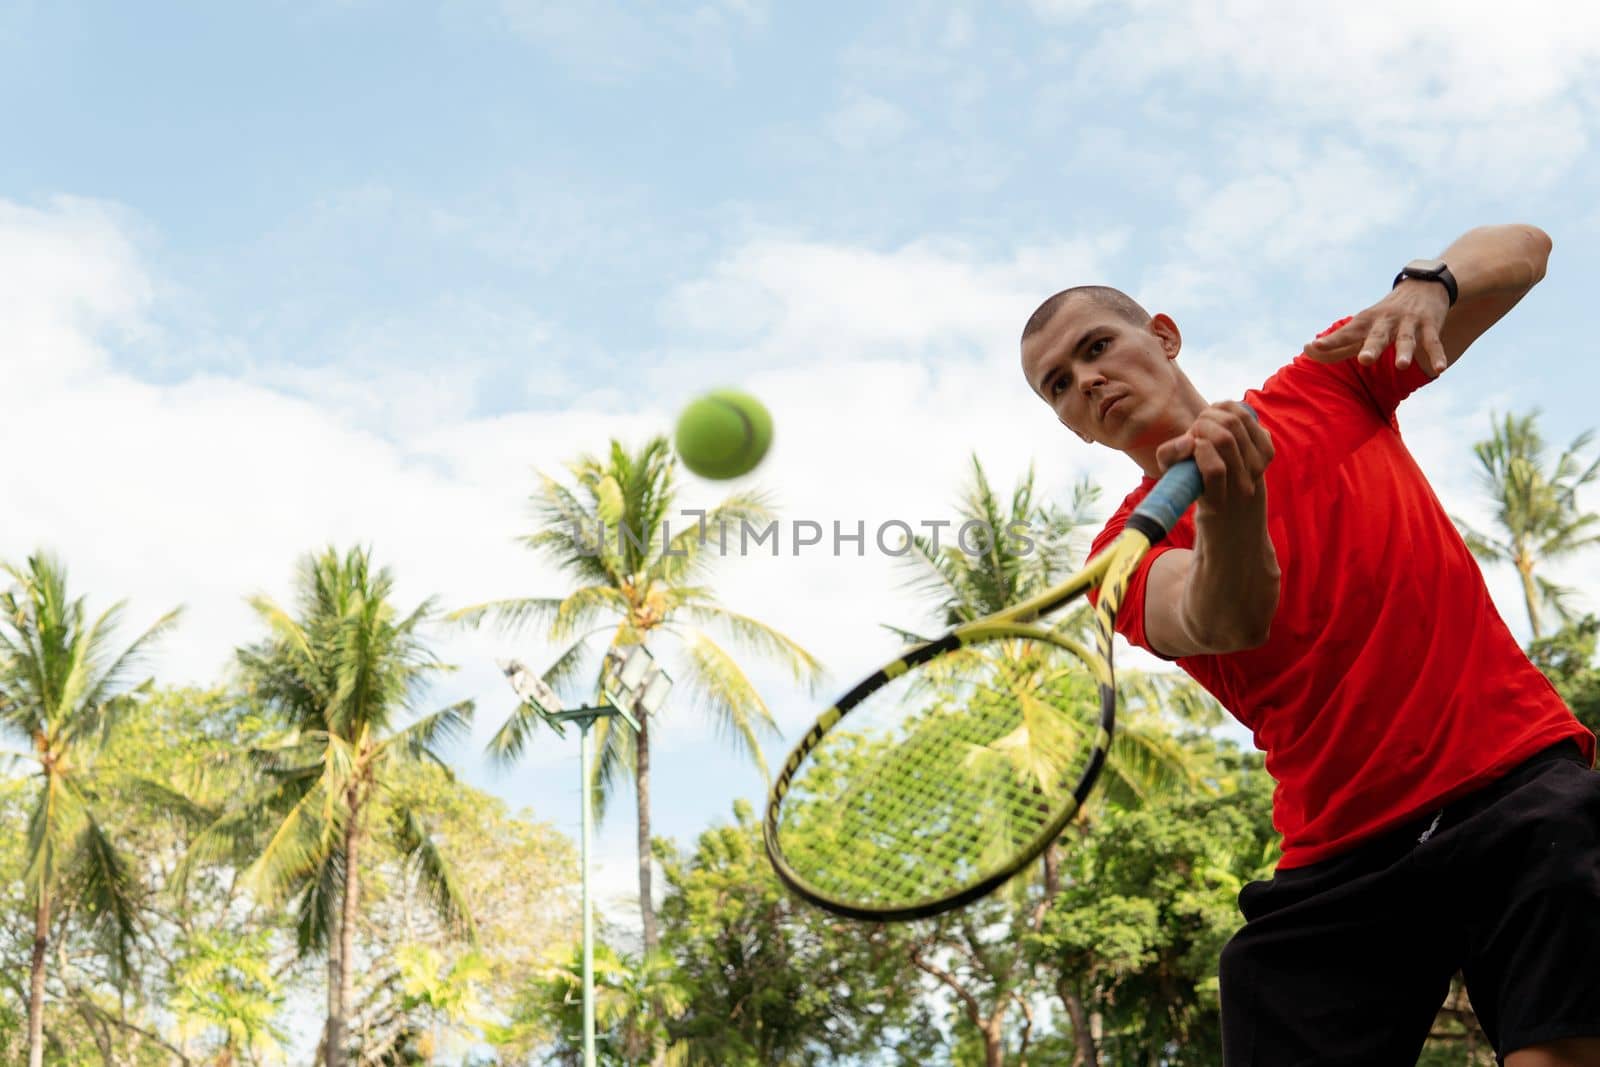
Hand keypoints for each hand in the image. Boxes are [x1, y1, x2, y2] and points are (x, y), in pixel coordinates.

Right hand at [1155, 402, 1273, 514]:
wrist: (1228, 494)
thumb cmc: (1192, 477)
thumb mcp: (1172, 471)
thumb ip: (1169, 456)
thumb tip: (1190, 440)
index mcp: (1216, 500)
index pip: (1215, 469)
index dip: (1199, 449)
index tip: (1191, 444)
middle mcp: (1242, 487)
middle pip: (1224, 439)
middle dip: (1202, 425)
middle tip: (1195, 430)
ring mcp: (1258, 468)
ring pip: (1235, 423)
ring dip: (1214, 415)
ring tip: (1205, 422)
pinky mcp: (1267, 450)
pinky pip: (1245, 416)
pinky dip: (1228, 408)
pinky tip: (1219, 416)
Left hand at [1302, 281, 1450, 374]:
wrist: (1424, 284)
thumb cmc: (1385, 315)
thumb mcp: (1362, 327)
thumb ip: (1337, 345)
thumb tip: (1308, 351)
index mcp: (1366, 322)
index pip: (1345, 333)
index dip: (1329, 342)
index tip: (1311, 348)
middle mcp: (1385, 321)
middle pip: (1376, 335)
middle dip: (1371, 347)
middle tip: (1364, 360)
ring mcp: (1409, 322)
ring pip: (1406, 338)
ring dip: (1404, 351)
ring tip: (1402, 365)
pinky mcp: (1430, 324)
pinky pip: (1433, 342)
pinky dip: (1437, 355)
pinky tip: (1440, 369)